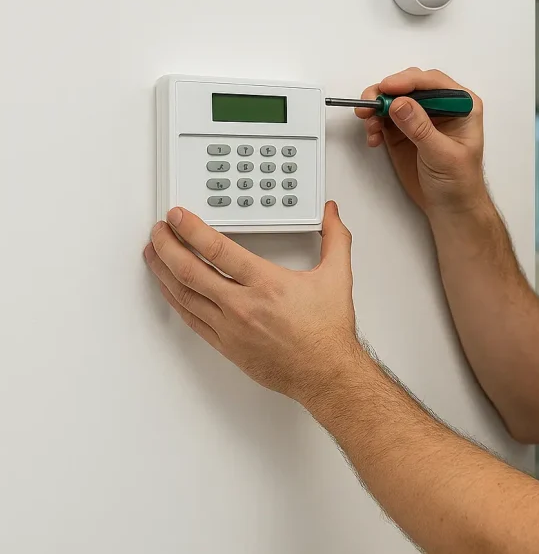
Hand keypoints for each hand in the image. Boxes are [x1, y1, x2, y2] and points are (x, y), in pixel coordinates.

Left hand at [143, 202, 359, 402]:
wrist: (326, 372)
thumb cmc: (327, 331)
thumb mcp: (337, 277)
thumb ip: (335, 239)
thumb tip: (331, 214)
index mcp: (267, 284)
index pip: (218, 249)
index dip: (192, 229)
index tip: (179, 216)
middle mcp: (243, 305)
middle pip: (191, 270)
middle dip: (168, 245)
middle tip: (159, 230)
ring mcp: (230, 327)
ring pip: (185, 295)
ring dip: (163, 271)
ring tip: (153, 253)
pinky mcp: (226, 345)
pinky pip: (191, 319)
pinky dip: (175, 300)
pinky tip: (169, 288)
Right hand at [358, 68, 486, 215]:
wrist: (450, 207)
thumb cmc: (459, 181)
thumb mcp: (443, 154)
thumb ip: (421, 128)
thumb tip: (400, 104)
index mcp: (462, 105)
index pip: (433, 82)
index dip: (408, 81)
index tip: (387, 87)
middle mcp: (440, 106)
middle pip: (409, 86)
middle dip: (387, 92)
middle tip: (370, 104)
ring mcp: (420, 117)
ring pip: (393, 100)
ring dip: (376, 108)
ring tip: (369, 125)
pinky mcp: (402, 131)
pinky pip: (383, 118)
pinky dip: (374, 124)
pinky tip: (374, 138)